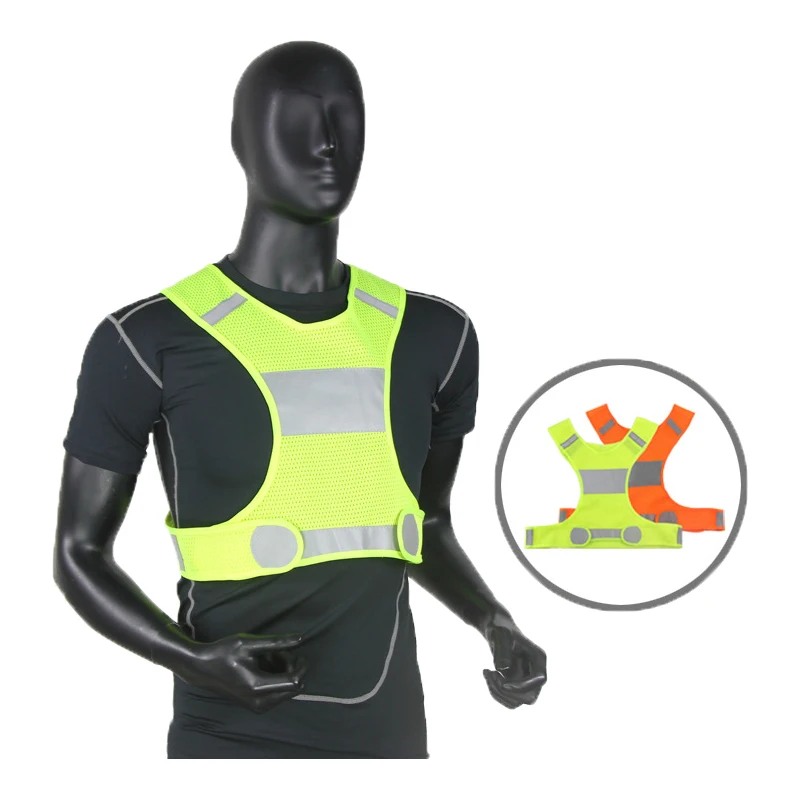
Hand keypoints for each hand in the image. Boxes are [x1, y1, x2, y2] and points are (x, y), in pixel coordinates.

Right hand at [178, 632, 306, 712]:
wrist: (203, 669)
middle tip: (276, 654)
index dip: (302, 667)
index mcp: (258, 686)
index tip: (300, 653)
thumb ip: (276, 643)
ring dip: (283, 673)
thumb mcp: (249, 643)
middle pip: (293, 687)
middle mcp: (260, 702)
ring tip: (266, 658)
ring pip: (287, 691)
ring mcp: (258, 707)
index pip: (294, 681)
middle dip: (290, 669)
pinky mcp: (257, 707)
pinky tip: (264, 668)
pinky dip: (277, 680)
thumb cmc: (224, 652)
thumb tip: (301, 639)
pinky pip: (278, 694)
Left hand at [482, 621, 546, 708]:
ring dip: (498, 693)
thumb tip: (502, 669)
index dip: (522, 686)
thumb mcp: (499, 634)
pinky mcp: (516, 685)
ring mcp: (527, 680)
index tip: (502, 682)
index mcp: (538, 658)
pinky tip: (487, 674)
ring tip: (487, 673)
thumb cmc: (499, 628)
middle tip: (491, 674)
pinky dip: (495, 692)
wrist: (496, 628)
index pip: (539, 680)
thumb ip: (502, 648)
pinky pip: (508, 699)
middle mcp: (536, 671)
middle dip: (507, 692)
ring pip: (517, 702)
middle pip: (529, 698)